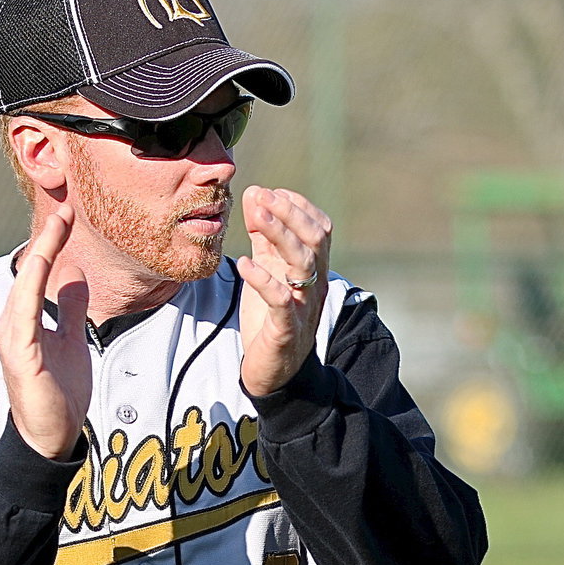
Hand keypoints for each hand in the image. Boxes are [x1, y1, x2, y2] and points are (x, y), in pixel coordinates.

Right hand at [0, 206, 91, 459]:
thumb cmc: (59, 393)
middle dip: (46, 240)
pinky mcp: (20, 354)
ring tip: (57, 226)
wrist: (51, 436)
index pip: (37, 274)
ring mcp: (14, 338)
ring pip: (25, 287)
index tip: (68, 216)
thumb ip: (70, 310)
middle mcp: (13, 324)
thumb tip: (75, 276)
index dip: (52, 244)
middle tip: (66, 209)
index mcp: (25, 321)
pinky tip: (42, 263)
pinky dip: (32, 285)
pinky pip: (25, 312)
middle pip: (28, 273)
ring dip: (41, 254)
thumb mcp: (71, 341)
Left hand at [236, 187, 332, 395]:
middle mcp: (314, 283)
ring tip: (257, 216)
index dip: (297, 205)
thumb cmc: (271, 317)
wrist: (275, 372)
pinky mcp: (287, 328)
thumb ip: (263, 235)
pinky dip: (263, 280)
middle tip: (264, 195)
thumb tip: (255, 194)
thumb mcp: (268, 269)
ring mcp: (303, 305)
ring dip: (280, 235)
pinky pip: (281, 300)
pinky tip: (244, 263)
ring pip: (303, 263)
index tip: (269, 192)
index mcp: (313, 268)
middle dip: (291, 212)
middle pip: (316, 238)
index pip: (319, 226)